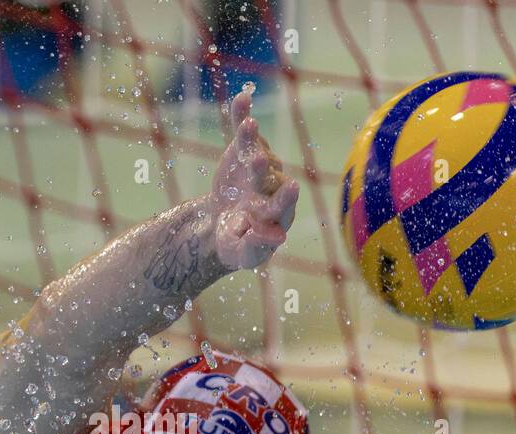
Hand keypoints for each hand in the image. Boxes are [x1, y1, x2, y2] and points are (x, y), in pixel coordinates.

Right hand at [209, 87, 299, 270]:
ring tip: (248, 125)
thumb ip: (256, 247)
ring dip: (250, 138)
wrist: (223, 223)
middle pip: (267, 175)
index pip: (283, 204)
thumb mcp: (243, 254)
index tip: (292, 188)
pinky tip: (242, 97)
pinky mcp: (244, 150)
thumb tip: (275, 239)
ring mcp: (258, 165)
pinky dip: (241, 115)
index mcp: (276, 212)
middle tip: (256, 161)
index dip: (286, 197)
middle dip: (261, 168)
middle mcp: (271, 186)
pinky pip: (242, 131)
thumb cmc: (237, 244)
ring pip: (256, 150)